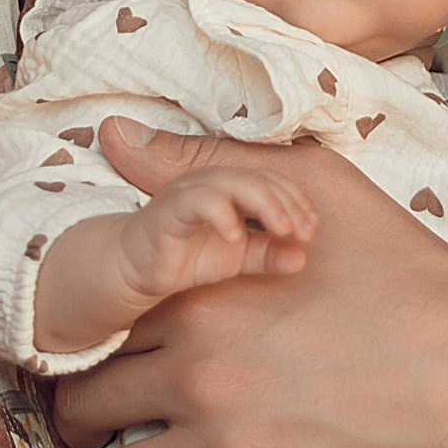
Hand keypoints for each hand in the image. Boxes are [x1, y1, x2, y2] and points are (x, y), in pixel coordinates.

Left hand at [51, 121, 447, 447]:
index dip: (81, 340)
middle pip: (80, 407)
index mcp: (201, 294)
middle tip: (92, 421)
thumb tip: (114, 136)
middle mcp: (200, 373)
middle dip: (75, 416)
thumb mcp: (316, 187)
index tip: (89, 352)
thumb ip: (205, 163)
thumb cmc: (409, 273)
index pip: (90, 325)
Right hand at [114, 162, 318, 302]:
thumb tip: (303, 258)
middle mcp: (212, 182)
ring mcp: (188, 192)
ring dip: (264, 202)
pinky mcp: (167, 210)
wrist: (135, 270)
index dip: (297, 201)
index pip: (274, 181)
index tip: (312, 230)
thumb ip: (267, 255)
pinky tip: (237, 238)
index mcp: (232, 187)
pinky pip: (197, 202)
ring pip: (232, 181)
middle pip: (259, 177)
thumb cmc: (187, 256)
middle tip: (304, 231)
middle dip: (287, 202)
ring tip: (283, 230)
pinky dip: (222, 216)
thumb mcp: (237, 259)